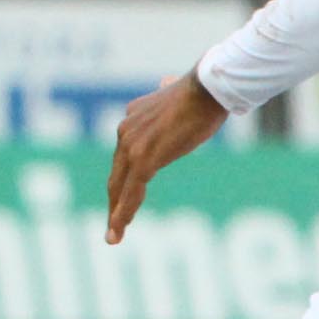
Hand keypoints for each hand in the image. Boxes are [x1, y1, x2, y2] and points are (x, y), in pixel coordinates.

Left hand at [106, 66, 228, 243]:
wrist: (206, 89)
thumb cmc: (202, 92)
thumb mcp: (175, 91)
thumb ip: (165, 93)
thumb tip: (165, 82)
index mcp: (132, 119)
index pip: (123, 157)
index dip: (122, 179)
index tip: (120, 196)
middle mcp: (125, 131)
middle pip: (116, 174)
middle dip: (114, 201)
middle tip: (112, 226)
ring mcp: (133, 145)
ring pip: (120, 186)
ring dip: (116, 214)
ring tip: (113, 236)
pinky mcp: (144, 158)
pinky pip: (131, 191)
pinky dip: (123, 212)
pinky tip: (119, 229)